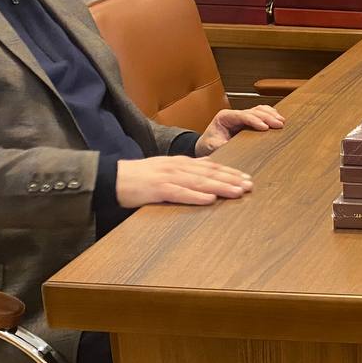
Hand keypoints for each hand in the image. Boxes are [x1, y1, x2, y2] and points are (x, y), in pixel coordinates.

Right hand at [116, 156, 254, 207]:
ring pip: (200, 182)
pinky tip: (210, 200)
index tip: (246, 178)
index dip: (230, 172)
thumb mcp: (166, 167)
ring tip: (237, 192)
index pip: (210, 166)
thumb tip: (207, 165)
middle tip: (250, 185)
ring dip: (220, 187)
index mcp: (180, 163)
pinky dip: (196, 196)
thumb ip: (186, 168)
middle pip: (210, 173)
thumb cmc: (139, 176)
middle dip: (231, 179)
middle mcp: (177, 167)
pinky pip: (180, 193)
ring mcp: (168, 177)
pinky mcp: (157, 189)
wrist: (111, 178)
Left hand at [194, 104, 284, 156]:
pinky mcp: (247, 120)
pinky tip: (277, 117)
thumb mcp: (212, 146)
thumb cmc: (209, 144)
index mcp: (225, 117)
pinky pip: (260, 113)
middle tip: (279, 124)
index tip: (265, 127)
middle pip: (253, 111)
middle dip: (267, 117)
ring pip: (258, 109)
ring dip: (270, 114)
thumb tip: (229, 145)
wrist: (206, 144)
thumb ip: (220, 145)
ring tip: (281, 121)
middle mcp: (234, 114)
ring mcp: (241, 116)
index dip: (255, 120)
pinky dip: (269, 114)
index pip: (242, 115)